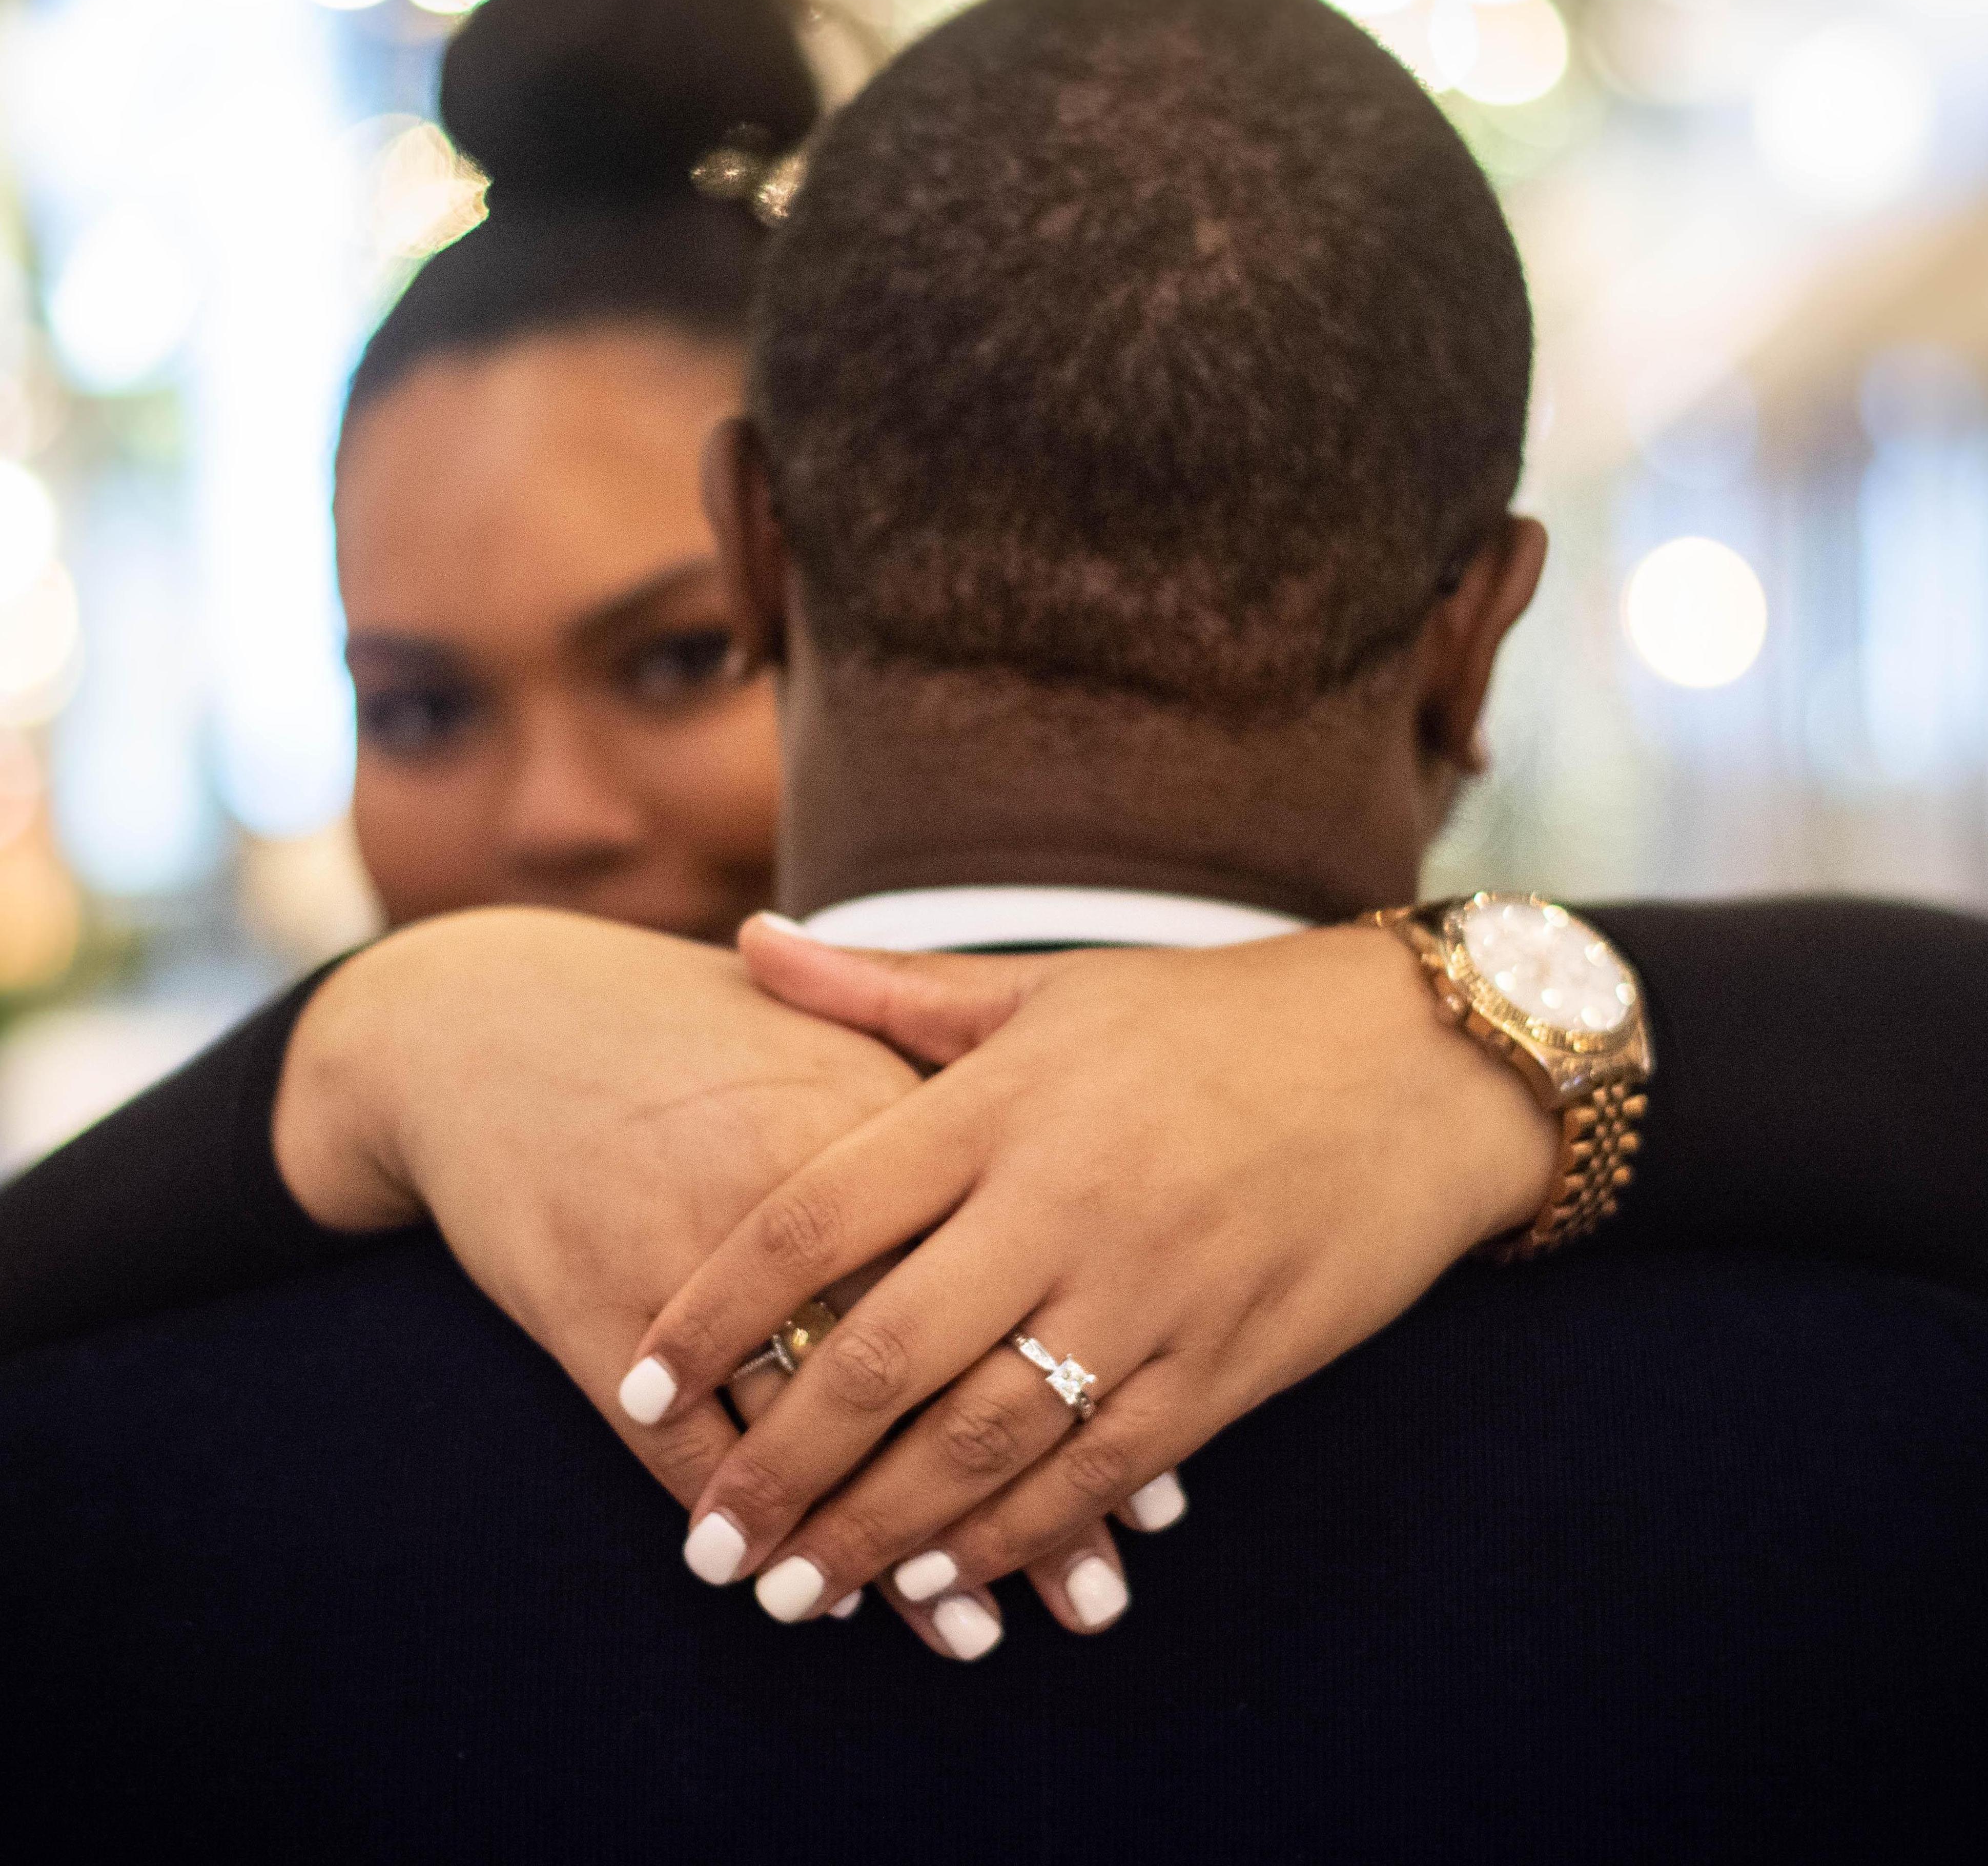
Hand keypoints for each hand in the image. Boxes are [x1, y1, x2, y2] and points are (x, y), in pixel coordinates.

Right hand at [269, 906, 1124, 1654]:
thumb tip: (1073, 1185)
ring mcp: (693, 1260)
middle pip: (932, 1367)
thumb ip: (945, 1093)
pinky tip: (829, 1597)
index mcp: (869, 1115)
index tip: (1161, 1476)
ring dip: (899, 1545)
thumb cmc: (693, 1030)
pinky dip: (766, 1526)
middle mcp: (795, 1194)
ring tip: (983, 1633)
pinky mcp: (599, 1310)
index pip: (1008, 1272)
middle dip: (1022, 1488)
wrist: (498, 1023)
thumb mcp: (828, 1036)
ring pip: (818, 1434)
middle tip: (1100, 1591)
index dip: (1085, 1376)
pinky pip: (694, 1451)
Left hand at [623, 918, 1556, 1646]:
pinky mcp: (1224, 1364)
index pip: (816, 1218)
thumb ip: (884, 992)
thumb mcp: (1046, 985)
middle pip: (880, 1357)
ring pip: (983, 1440)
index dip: (715, 1308)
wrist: (1413, 1066)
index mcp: (998, 1104)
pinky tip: (941, 1578)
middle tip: (703, 1538)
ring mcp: (1147, 1294)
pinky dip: (1012, 1535)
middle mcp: (1059, 1204)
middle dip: (777, 1461)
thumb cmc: (1210, 1019)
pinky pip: (1097, 1472)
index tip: (640, 1378)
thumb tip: (747, 946)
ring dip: (876, 1528)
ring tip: (792, 1589)